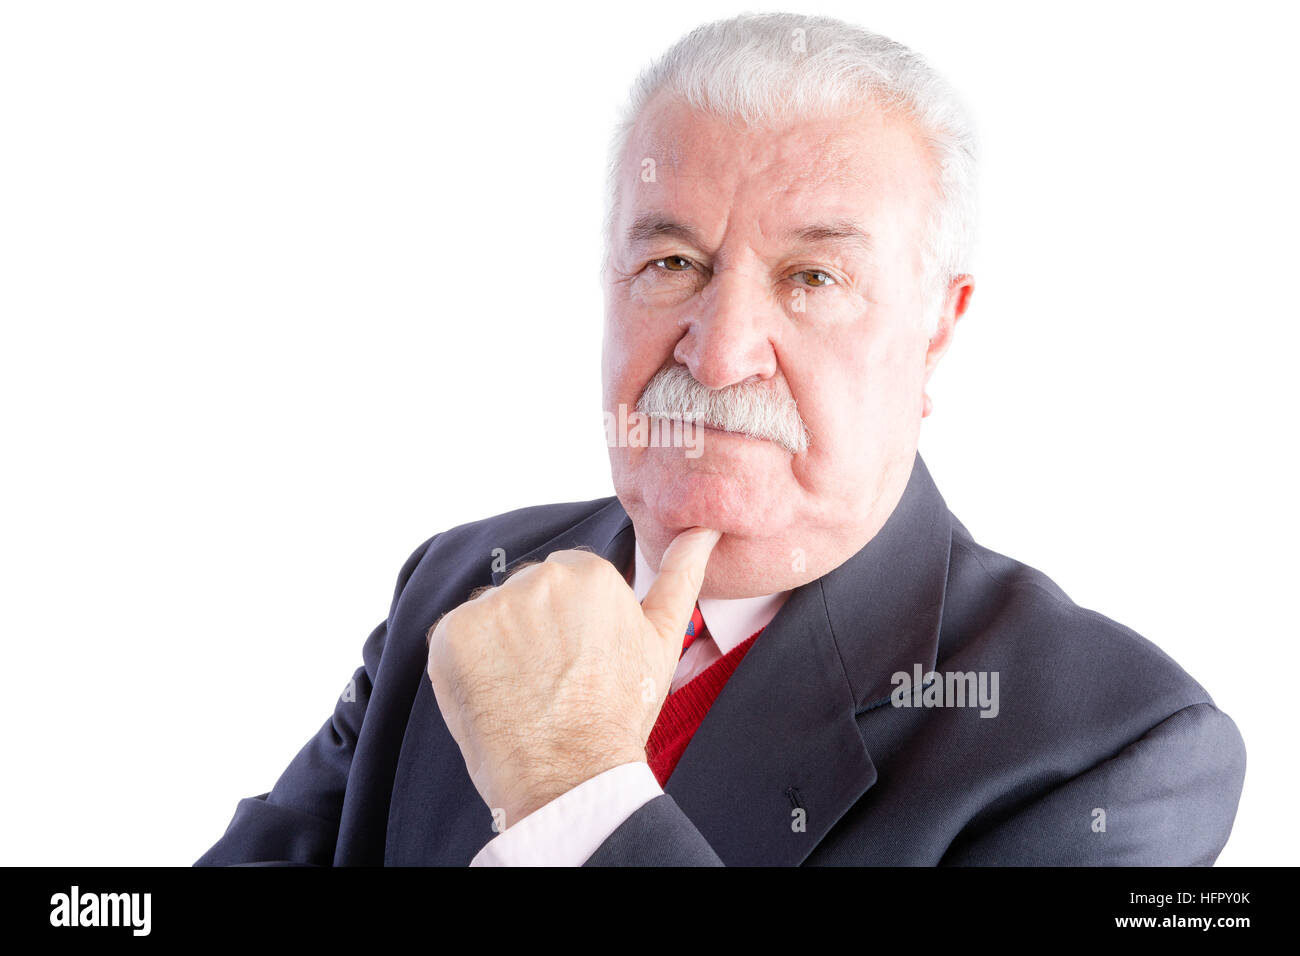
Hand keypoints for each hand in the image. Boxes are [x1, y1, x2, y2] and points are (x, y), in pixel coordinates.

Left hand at [425, 526, 720, 827]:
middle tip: (552, 680)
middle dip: (533, 630)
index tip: (576, 661)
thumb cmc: (619, 713)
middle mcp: (539, 577)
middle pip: (526, 595)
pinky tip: (494, 693)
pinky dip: (467, 664)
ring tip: (524, 690)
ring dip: (499, 646)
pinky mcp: (452, 634)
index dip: (568, 625)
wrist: (571, 776)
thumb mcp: (663, 640)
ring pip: (491, 616)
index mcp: (589, 571)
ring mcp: (493, 605)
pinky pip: (454, 638)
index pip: (564, 581)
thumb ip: (681, 575)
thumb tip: (704, 529)